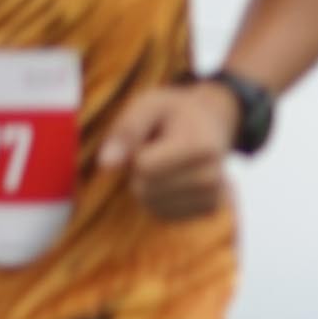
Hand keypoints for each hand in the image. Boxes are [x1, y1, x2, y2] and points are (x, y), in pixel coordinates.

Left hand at [96, 82, 238, 221]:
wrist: (212, 122)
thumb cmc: (174, 112)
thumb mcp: (149, 105)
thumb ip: (126, 130)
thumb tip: (105, 164)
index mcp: (200, 148)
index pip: (144, 167)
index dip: (135, 152)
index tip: (151, 137)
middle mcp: (211, 177)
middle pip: (145, 189)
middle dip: (139, 170)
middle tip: (158, 149)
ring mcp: (212, 197)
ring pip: (151, 204)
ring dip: (147, 185)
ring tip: (165, 162)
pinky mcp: (207, 211)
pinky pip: (162, 213)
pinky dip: (157, 198)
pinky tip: (171, 178)